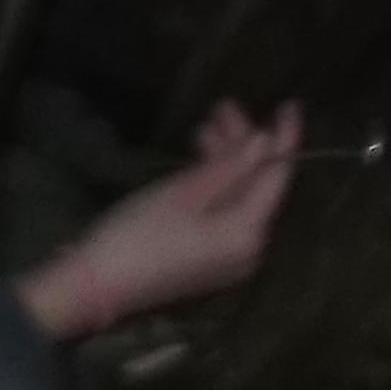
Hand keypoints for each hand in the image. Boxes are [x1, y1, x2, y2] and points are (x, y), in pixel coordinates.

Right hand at [15, 100, 304, 338]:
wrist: (101, 284)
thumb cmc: (142, 232)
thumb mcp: (185, 191)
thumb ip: (228, 167)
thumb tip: (263, 143)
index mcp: (247, 233)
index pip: (276, 178)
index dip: (284, 139)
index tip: (289, 105)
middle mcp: (248, 249)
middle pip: (257, 187)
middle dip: (244, 145)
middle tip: (223, 106)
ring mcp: (228, 256)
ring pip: (239, 197)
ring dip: (227, 161)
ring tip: (206, 125)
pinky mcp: (208, 257)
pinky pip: (225, 212)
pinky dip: (216, 184)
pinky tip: (200, 160)